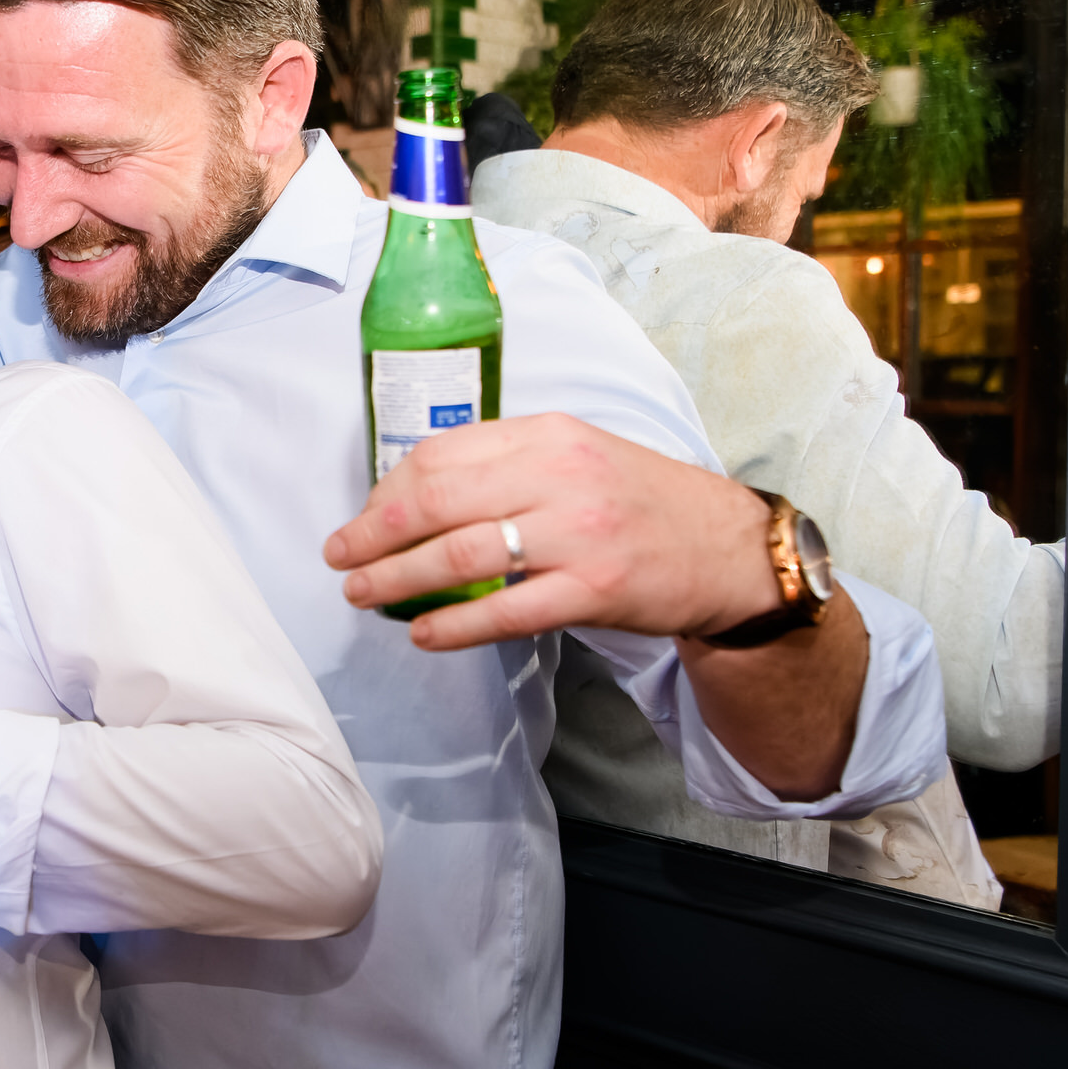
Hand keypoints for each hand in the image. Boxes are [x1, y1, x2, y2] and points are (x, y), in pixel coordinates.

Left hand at [322, 413, 782, 649]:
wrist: (726, 548)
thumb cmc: (636, 501)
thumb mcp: (575, 455)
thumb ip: (504, 464)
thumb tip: (414, 495)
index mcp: (548, 434)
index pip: (441, 454)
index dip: (387, 490)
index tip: (363, 517)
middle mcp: (560, 475)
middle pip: (437, 500)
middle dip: (375, 533)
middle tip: (341, 557)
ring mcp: (578, 533)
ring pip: (461, 554)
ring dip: (397, 579)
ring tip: (363, 595)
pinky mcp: (595, 589)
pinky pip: (506, 610)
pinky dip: (455, 625)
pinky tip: (424, 634)